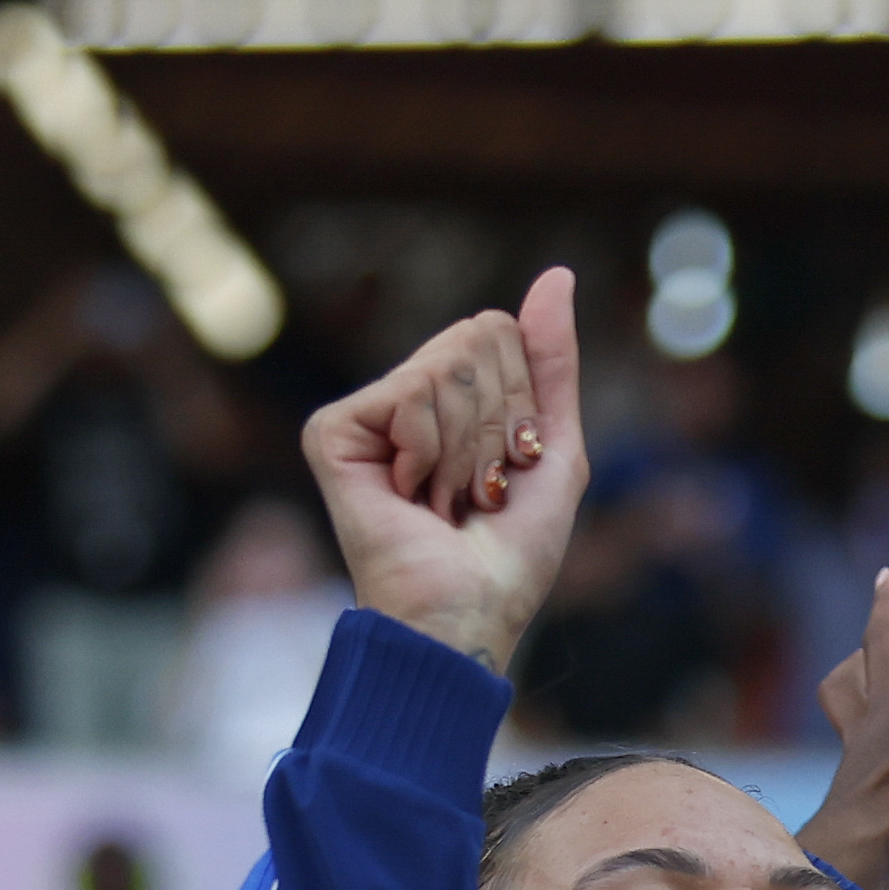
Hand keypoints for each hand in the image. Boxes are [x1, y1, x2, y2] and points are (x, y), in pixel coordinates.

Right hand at [306, 276, 585, 680]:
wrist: (467, 614)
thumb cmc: (509, 554)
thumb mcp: (554, 446)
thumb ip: (552, 361)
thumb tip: (556, 275)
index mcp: (452, 399)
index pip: (500, 332)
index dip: (523, 402)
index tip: (507, 470)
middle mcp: (404, 397)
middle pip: (476, 335)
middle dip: (498, 422)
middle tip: (474, 490)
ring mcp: (365, 414)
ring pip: (447, 367)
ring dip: (468, 451)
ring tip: (444, 502)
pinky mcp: (331, 431)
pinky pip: (409, 394)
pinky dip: (429, 453)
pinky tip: (408, 496)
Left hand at [799, 564, 888, 889]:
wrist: (864, 862)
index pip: (886, 640)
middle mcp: (869, 730)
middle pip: (861, 673)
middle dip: (874, 640)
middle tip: (878, 615)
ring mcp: (863, 768)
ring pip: (851, 715)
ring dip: (856, 688)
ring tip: (860, 675)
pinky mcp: (867, 806)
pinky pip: (863, 762)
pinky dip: (868, 747)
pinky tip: (877, 760)